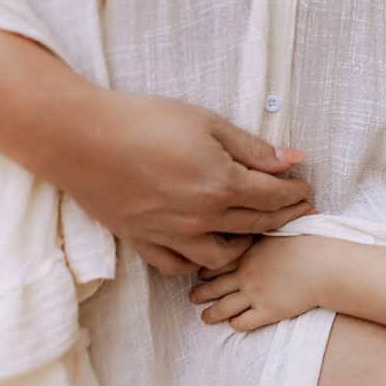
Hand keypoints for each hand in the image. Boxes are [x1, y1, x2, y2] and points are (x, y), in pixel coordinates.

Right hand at [57, 91, 312, 274]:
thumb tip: (292, 159)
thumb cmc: (143, 120)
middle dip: (284, 217)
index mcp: (222, 185)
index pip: (274, 196)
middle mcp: (202, 218)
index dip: (296, 193)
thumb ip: (251, 147)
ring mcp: (172, 234)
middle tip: (299, 211)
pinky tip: (206, 249)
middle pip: (257, 225)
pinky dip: (198, 261)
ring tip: (255, 232)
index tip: (306, 189)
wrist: (78, 137)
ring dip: (246, 245)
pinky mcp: (143, 241)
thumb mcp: (205, 122)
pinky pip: (179, 265)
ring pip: (223, 255)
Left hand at [190, 236, 321, 330]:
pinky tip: (234, 323)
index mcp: (248, 252)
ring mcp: (254, 294)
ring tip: (205, 317)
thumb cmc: (309, 242)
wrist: (324, 264)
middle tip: (193, 296)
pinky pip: (242, 322)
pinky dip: (235, 324)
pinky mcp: (267, 311)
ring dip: (211, 313)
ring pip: (222, 307)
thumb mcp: (282, 226)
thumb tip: (265, 214)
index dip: (205, 268)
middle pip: (213, 285)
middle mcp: (245, 274)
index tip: (200, 272)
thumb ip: (266, 225)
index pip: (217, 261)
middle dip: (200, 291)